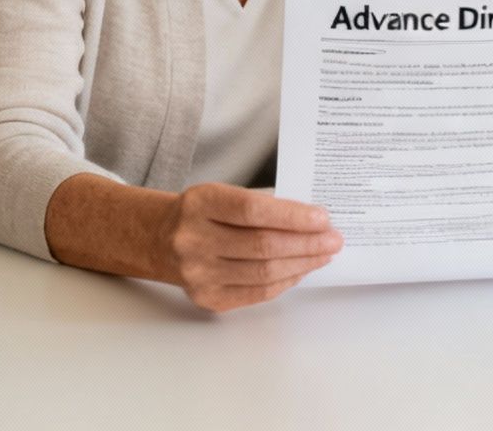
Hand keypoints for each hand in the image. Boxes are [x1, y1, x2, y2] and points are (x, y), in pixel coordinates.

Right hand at [156, 184, 342, 312]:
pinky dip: (285, 281)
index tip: (322, 218)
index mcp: (199, 205)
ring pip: (263, 272)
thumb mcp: (220, 195)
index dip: (292, 216)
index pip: (253, 211)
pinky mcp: (207, 298)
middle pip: (262, 245)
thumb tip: (311, 221)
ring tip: (323, 254)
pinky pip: (257, 292)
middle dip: (306, 243)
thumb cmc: (200, 214)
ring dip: (301, 264)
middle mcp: (193, 240)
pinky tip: (301, 269)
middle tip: (333, 239)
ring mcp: (198, 274)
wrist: (159, 240)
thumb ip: (259, 206)